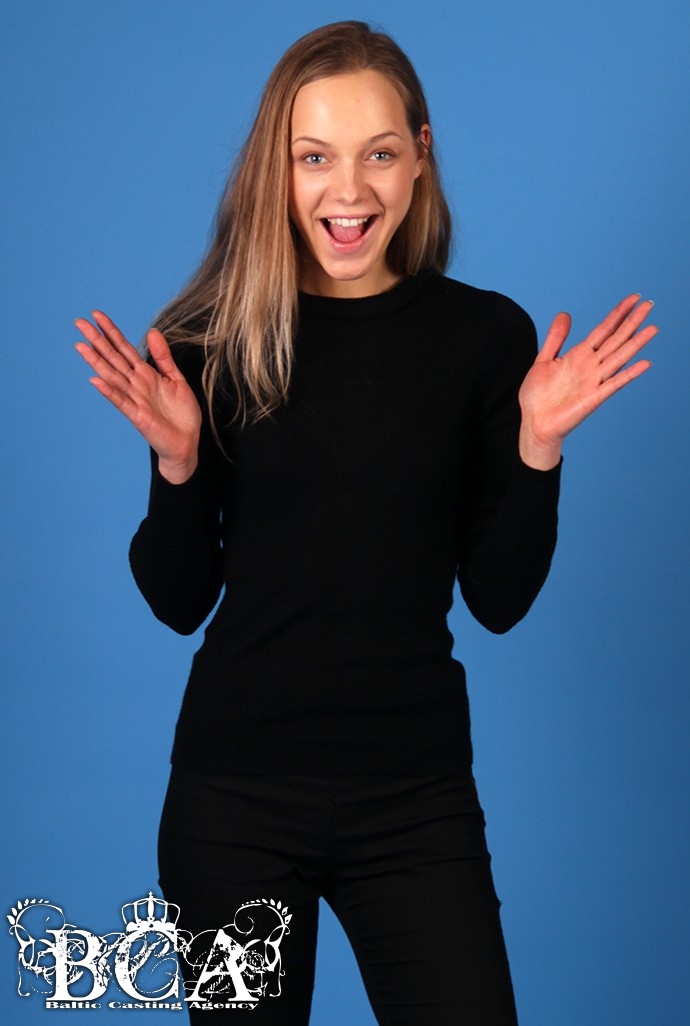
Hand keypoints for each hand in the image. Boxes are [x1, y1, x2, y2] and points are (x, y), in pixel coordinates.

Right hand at [75, 310, 201, 482]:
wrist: (187, 442)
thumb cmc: (181, 414)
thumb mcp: (176, 379)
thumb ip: (163, 357)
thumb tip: (152, 331)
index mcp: (145, 374)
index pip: (124, 349)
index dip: (111, 332)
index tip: (97, 315)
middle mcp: (136, 384)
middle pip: (113, 358)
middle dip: (97, 340)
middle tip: (79, 322)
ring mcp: (135, 399)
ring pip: (112, 376)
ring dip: (96, 361)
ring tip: (80, 346)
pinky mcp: (138, 416)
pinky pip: (121, 401)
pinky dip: (109, 391)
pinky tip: (95, 380)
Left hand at [518, 294, 656, 468]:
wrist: (534, 424)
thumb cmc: (538, 396)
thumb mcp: (543, 360)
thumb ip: (556, 338)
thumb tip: (565, 314)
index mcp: (579, 355)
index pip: (604, 330)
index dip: (618, 314)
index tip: (633, 298)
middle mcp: (590, 366)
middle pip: (616, 339)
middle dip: (632, 322)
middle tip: (649, 305)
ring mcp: (594, 381)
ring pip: (619, 357)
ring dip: (636, 344)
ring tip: (652, 329)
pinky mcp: (593, 398)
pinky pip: (614, 384)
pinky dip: (629, 374)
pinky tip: (644, 363)